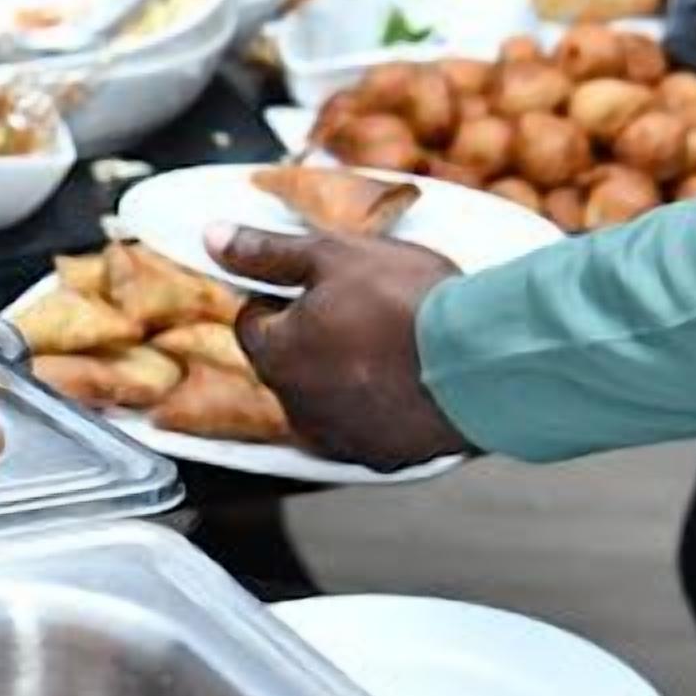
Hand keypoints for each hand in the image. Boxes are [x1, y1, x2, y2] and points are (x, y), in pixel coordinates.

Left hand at [207, 225, 477, 469]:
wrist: (484, 360)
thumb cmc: (408, 303)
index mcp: (276, 356)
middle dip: (313, 337)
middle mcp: (296, 406)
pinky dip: (378, 407)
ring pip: (325, 397)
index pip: (252, 322)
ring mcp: (338, 438)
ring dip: (344, 375)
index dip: (281, 297)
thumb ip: (267, 252)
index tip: (318, 285)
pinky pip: (366, 427)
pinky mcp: (380, 456)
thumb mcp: (333, 256)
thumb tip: (212, 238)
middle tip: (364, 310)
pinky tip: (410, 382)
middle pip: (288, 362)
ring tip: (393, 345)